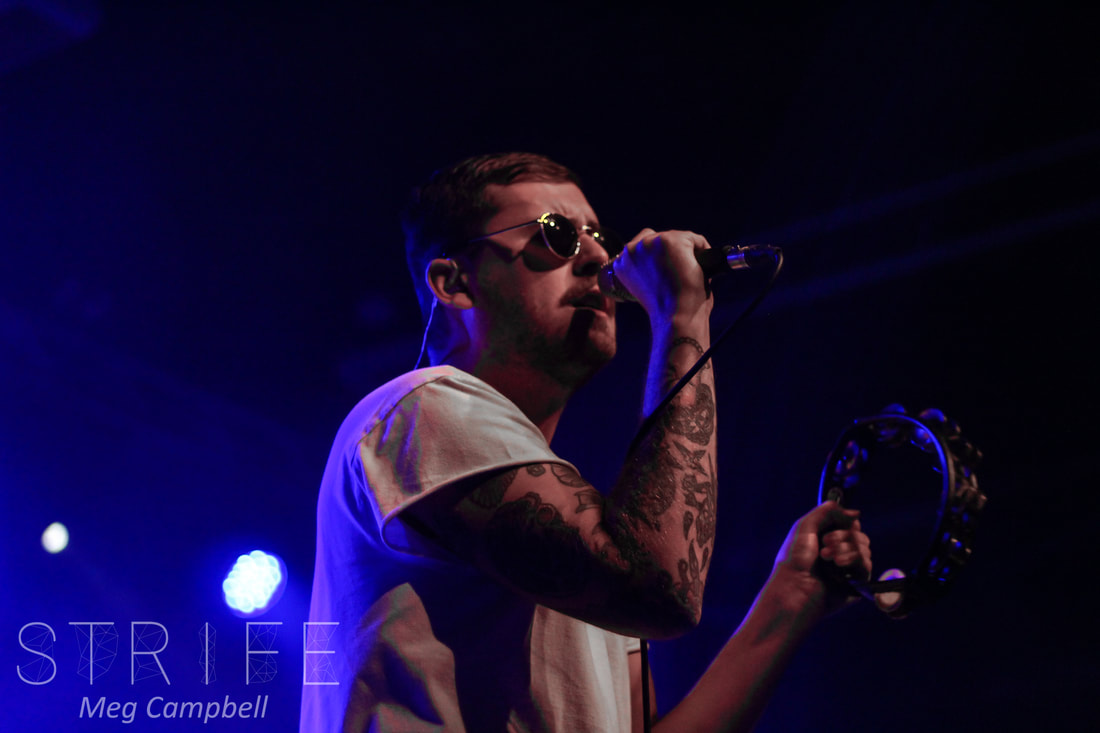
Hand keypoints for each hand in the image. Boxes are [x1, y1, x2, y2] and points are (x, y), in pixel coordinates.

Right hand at [609, 228, 713, 321]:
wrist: (675, 318)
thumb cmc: (665, 311)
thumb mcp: (647, 288)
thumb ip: (650, 269)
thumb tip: (671, 257)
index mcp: (622, 263)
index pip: (642, 247)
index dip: (659, 258)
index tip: (670, 271)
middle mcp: (634, 249)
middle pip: (659, 238)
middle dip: (673, 252)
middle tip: (684, 272)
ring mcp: (652, 243)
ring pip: (677, 237)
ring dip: (688, 251)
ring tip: (692, 271)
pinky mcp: (672, 241)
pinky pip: (693, 239)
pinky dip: (702, 249)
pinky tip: (701, 266)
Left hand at [770, 501, 872, 618]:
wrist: (795, 587)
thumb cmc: (795, 558)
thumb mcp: (806, 525)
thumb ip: (828, 512)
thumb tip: (855, 513)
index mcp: (827, 539)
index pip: (849, 524)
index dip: (845, 522)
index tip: (831, 527)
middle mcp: (839, 553)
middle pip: (859, 535)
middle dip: (843, 536)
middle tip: (824, 544)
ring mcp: (848, 568)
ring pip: (864, 549)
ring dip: (845, 549)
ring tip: (827, 558)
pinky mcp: (856, 583)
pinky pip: (866, 565)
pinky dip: (854, 560)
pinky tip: (839, 565)